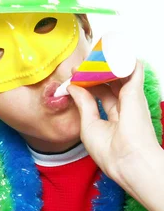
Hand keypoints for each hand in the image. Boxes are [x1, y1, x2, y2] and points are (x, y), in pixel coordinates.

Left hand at [67, 61, 160, 184]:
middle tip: (82, 61)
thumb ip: (83, 103)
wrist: (128, 160)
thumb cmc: (108, 150)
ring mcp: (131, 99)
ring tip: (93, 52)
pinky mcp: (136, 92)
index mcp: (113, 119)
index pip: (99, 94)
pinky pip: (131, 70)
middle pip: (108, 83)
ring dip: (106, 63)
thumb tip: (73, 86)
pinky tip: (111, 50)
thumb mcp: (88, 125)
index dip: (87, 84)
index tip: (74, 74)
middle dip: (95, 71)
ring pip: (119, 74)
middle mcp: (124, 107)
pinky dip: (122, 59)